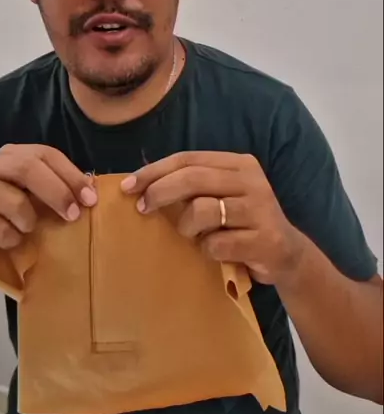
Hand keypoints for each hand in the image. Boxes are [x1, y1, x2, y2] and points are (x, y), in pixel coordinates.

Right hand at [0, 144, 96, 248]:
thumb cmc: (9, 217)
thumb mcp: (35, 200)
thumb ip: (57, 190)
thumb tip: (91, 192)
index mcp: (13, 155)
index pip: (46, 155)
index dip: (71, 175)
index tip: (90, 199)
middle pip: (27, 168)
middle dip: (56, 193)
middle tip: (72, 216)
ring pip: (13, 201)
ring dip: (29, 221)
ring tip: (29, 230)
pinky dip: (10, 238)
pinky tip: (9, 241)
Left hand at [121, 152, 302, 285]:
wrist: (286, 254)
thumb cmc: (241, 222)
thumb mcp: (221, 195)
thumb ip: (192, 186)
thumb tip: (140, 186)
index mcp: (239, 164)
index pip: (188, 159)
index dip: (154, 171)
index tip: (128, 186)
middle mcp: (251, 181)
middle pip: (193, 178)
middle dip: (160, 192)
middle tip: (142, 208)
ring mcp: (260, 209)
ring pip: (203, 211)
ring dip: (187, 228)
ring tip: (194, 236)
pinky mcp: (264, 239)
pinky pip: (217, 244)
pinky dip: (208, 250)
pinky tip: (216, 252)